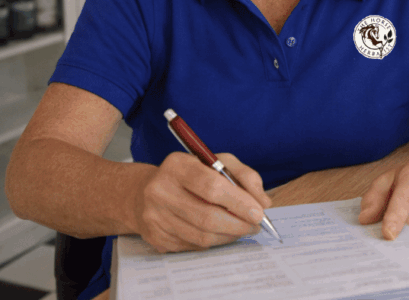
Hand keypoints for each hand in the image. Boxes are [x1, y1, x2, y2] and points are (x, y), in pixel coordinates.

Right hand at [131, 151, 271, 252]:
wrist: (145, 192)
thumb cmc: (190, 175)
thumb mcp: (217, 162)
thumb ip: (244, 176)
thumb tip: (263, 201)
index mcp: (177, 165)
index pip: (211, 186)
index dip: (238, 202)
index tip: (258, 212)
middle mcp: (160, 190)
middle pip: (207, 216)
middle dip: (238, 224)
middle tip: (255, 226)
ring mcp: (154, 216)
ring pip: (202, 236)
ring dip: (229, 236)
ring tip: (242, 229)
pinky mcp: (155, 237)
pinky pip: (193, 246)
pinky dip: (213, 242)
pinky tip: (221, 233)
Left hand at [358, 159, 408, 241]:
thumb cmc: (408, 180)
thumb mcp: (386, 180)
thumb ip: (373, 197)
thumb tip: (364, 219)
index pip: (406, 199)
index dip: (395, 218)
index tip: (387, 234)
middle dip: (398, 235)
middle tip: (382, 243)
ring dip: (406, 241)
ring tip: (395, 239)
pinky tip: (408, 240)